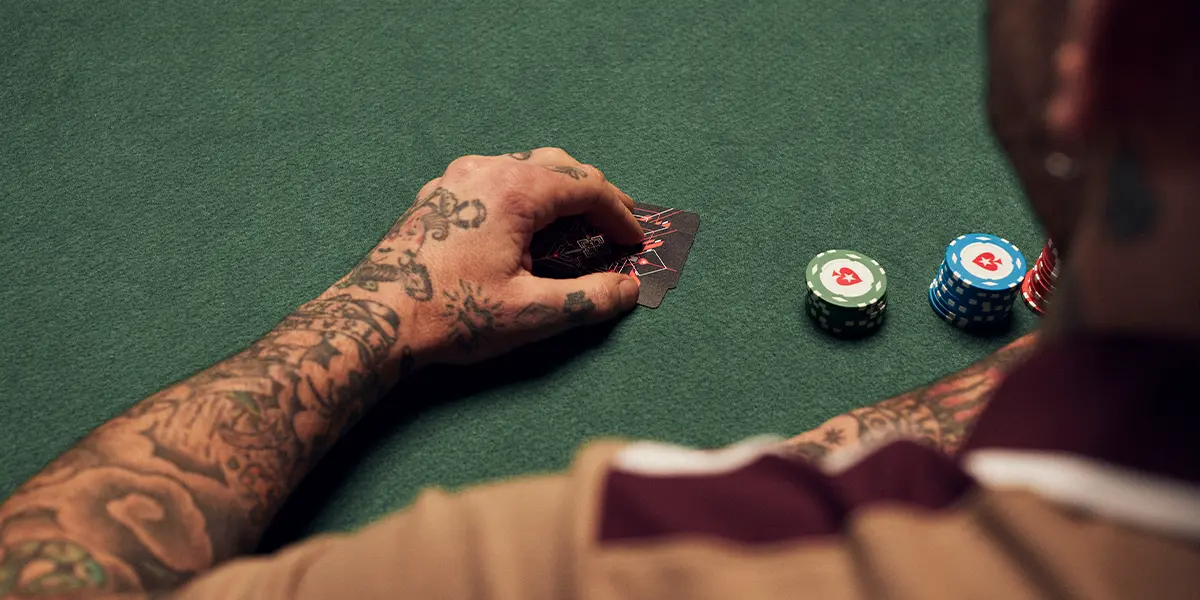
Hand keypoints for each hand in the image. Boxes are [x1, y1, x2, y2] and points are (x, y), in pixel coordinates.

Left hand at [330, 147, 642, 363]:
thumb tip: (629, 290)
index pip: (587, 187)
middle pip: (558, 166)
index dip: (619, 215)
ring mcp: (456, 179)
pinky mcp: (436, 196)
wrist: (373, 320)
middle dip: (593, 195)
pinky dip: (524, 198)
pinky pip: (494, 181)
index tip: (636, 243)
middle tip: (616, 225)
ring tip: (577, 228)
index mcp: (514, 190)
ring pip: (524, 168)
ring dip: (558, 194)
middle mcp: (485, 171)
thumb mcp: (531, 313)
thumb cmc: (450, 316)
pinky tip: (526, 232)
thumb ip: (589, 299)